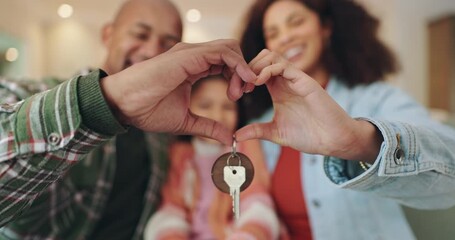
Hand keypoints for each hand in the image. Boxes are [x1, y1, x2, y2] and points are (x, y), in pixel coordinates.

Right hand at [100, 39, 255, 144]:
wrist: (125, 105)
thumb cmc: (148, 111)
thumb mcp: (186, 122)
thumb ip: (208, 127)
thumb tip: (229, 138)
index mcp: (192, 67)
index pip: (224, 63)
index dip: (237, 76)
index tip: (239, 96)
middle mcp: (193, 56)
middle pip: (231, 53)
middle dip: (243, 71)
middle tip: (243, 94)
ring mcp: (191, 53)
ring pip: (230, 48)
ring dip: (242, 69)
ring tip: (240, 92)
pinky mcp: (188, 55)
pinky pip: (223, 52)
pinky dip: (238, 64)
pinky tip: (242, 81)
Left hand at [235, 50, 381, 161]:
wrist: (333, 140)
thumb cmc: (309, 135)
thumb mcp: (276, 132)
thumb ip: (257, 131)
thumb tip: (236, 135)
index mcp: (278, 89)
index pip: (256, 70)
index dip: (242, 77)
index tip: (234, 93)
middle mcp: (285, 81)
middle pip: (261, 58)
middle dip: (245, 69)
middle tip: (237, 87)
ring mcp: (295, 79)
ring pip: (270, 56)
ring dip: (254, 66)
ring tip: (247, 85)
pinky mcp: (304, 80)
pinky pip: (282, 65)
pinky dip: (266, 70)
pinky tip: (257, 83)